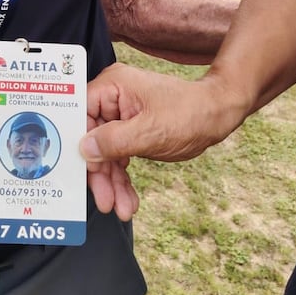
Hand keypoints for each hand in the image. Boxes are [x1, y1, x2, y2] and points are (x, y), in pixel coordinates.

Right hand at [81, 63, 237, 215]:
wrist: (218, 115)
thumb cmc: (189, 114)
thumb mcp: (150, 132)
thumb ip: (114, 140)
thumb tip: (84, 149)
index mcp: (112, 86)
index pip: (79, 113)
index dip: (77, 144)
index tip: (80, 173)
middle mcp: (112, 97)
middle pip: (91, 138)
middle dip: (99, 173)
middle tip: (105, 201)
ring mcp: (121, 115)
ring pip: (105, 152)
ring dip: (112, 182)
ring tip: (121, 209)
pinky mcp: (130, 130)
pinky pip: (118, 156)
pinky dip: (122, 178)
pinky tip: (128, 200)